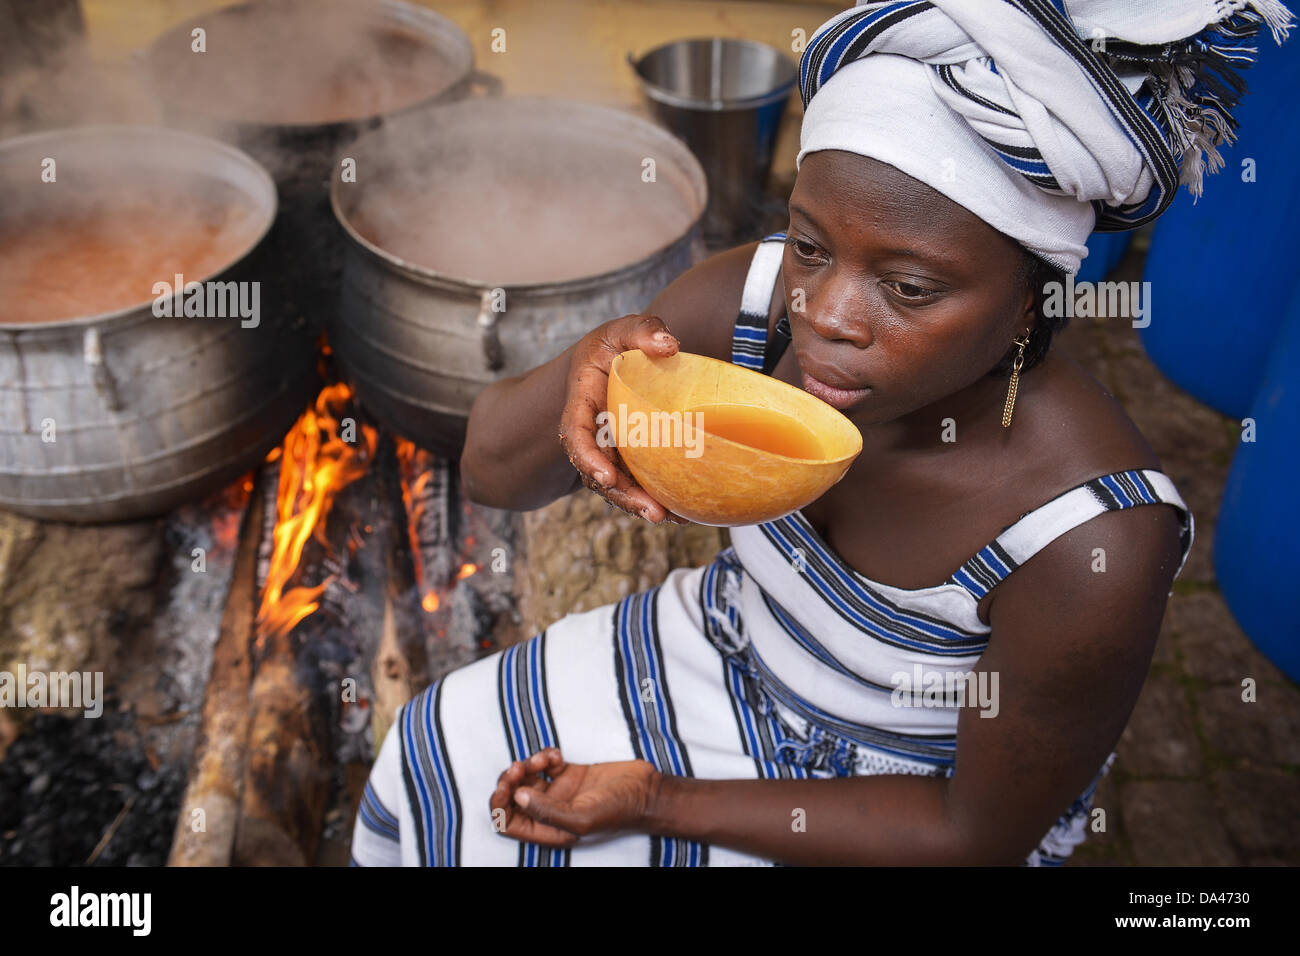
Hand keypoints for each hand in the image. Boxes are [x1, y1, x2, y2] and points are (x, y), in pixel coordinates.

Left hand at [489, 748, 660, 847]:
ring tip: (543, 759)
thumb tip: (518, 797)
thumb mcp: (582, 817)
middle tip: (520, 768)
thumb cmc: (619, 810)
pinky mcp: (569, 773)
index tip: (504, 787)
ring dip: (528, 764)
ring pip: (527, 778)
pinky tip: (555, 755)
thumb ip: (548, 811)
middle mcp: (550, 812)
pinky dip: (544, 756)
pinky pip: (545, 764)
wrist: (646, 790)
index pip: (509, 823)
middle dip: (511, 780)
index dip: (499, 805)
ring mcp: (559, 792)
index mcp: (549, 830)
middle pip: (514, 798)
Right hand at [558, 313, 688, 524]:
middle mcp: (593, 434)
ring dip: (642, 505)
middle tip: (652, 512)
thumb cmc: (613, 348)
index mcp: (582, 404)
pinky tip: (684, 511)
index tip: (604, 477)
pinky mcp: (628, 460)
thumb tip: (668, 344)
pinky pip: (638, 484)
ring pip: (618, 486)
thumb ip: (641, 330)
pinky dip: (657, 498)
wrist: (611, 366)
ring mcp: (609, 451)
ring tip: (673, 518)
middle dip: (622, 496)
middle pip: (598, 473)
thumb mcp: (621, 330)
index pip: (575, 435)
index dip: (587, 458)